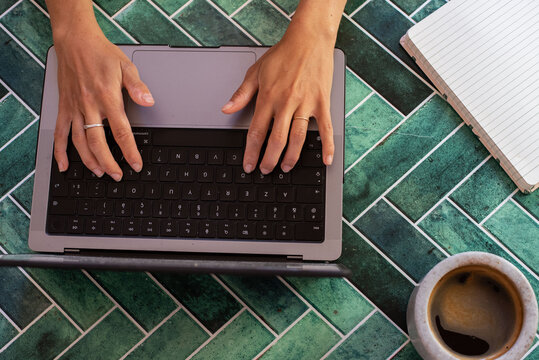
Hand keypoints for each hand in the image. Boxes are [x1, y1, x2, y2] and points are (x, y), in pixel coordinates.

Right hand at [53, 22, 153, 179]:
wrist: (75, 41)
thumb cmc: (101, 53)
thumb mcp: (126, 66)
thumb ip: (137, 87)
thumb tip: (149, 101)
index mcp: (107, 97)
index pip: (121, 131)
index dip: (129, 151)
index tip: (136, 164)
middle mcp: (89, 105)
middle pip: (98, 142)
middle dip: (109, 163)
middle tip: (117, 176)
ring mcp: (74, 108)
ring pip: (79, 141)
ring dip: (89, 160)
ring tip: (99, 173)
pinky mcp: (64, 107)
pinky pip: (59, 133)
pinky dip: (60, 151)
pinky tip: (64, 165)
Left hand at [222, 29, 334, 173]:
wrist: (308, 39)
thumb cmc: (283, 54)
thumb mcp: (255, 72)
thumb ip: (241, 94)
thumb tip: (226, 109)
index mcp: (268, 97)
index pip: (257, 132)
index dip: (251, 152)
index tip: (249, 165)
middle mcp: (286, 103)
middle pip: (276, 140)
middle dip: (269, 159)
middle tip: (266, 171)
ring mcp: (306, 104)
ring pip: (298, 137)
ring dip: (291, 157)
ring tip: (285, 168)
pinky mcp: (322, 102)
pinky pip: (326, 128)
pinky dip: (327, 146)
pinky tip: (326, 160)